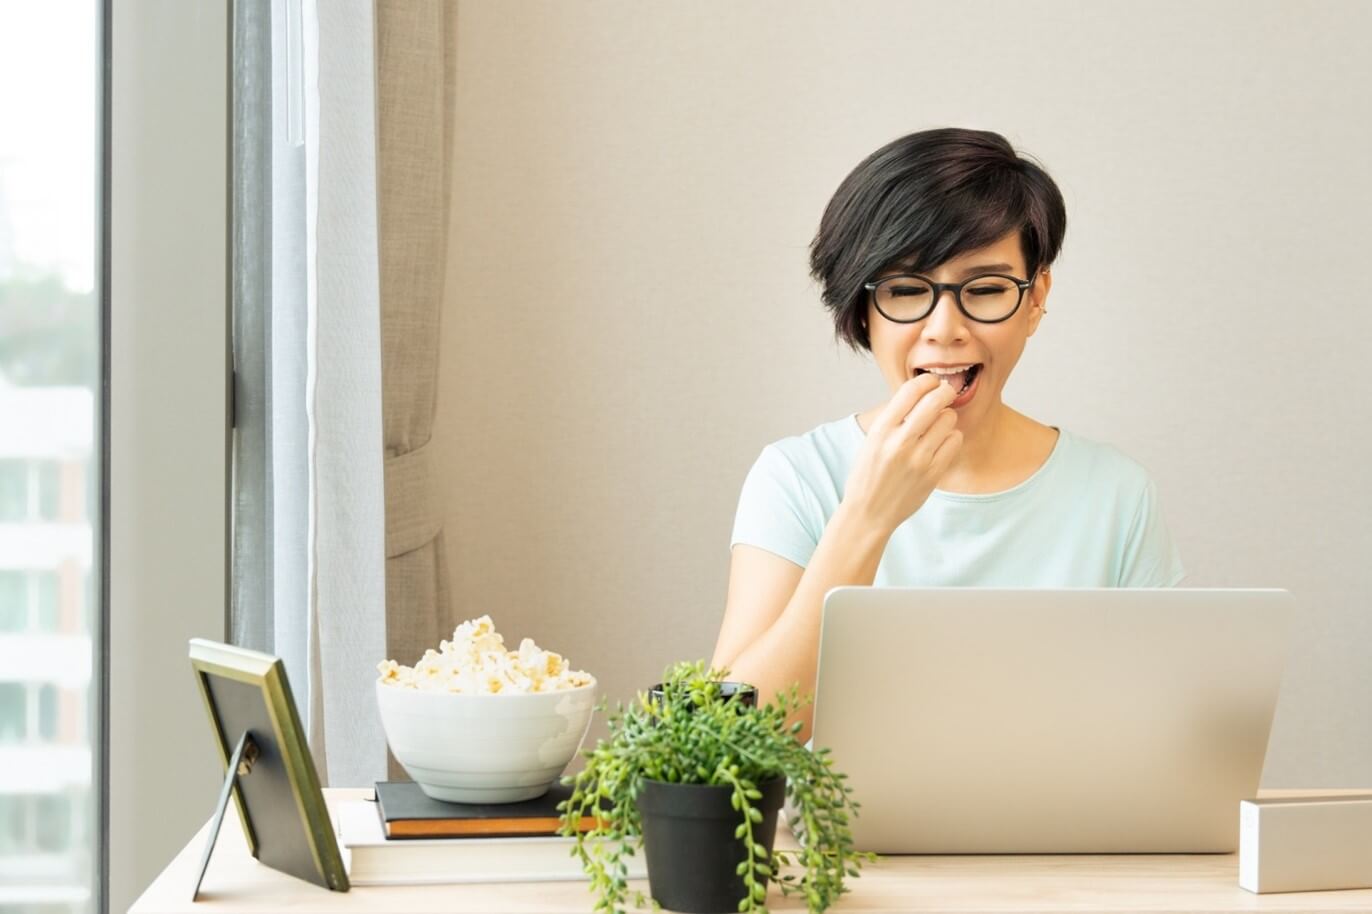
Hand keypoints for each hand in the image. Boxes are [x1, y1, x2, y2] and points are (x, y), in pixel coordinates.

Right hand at [842, 374, 961, 534]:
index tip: (931, 381)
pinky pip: (955, 441)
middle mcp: (900, 442)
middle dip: (945, 391)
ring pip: (948, 419)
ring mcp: (918, 459)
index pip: (910, 390)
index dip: (926, 380)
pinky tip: (941, 443)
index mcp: (881, 430)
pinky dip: (951, 437)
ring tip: (938, 425)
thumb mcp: (872, 441)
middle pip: (935, 400)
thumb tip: (922, 392)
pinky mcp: (933, 473)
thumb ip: (894, 418)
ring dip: (947, 417)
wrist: (868, 513)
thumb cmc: (869, 474)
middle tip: (946, 393)